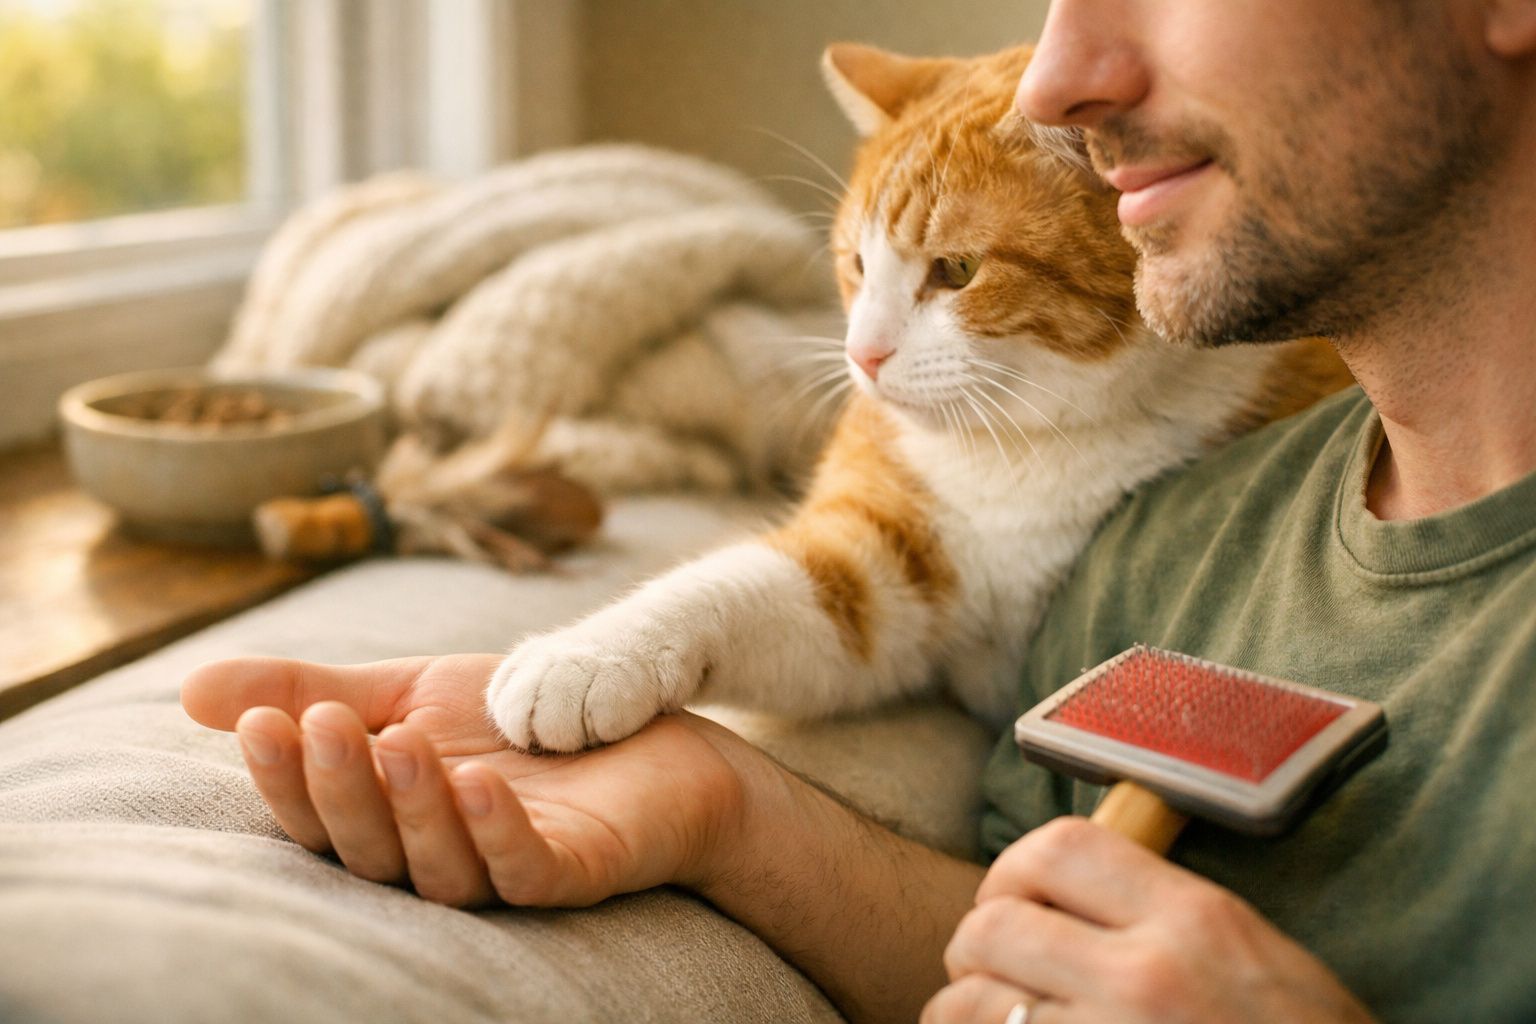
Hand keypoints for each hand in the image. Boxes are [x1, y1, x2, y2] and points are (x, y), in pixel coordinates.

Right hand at [180, 654, 751, 907]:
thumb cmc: (522, 721)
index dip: (286, 776)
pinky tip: (478, 782)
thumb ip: (317, 691)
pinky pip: (523, 867)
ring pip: (438, 867)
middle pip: (368, 851)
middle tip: (325, 724)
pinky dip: (496, 832)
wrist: (651, 730)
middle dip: (341, 789)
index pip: (319, 815)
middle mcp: (436, 857)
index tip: (259, 719)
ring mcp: (504, 872)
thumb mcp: (414, 692)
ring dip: (410, 807)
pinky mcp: (571, 873)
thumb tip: (192, 690)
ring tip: (397, 740)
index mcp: (389, 818)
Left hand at [924, 817, 1375, 1023]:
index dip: (1013, 867)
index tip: (1011, 895)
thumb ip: (1163, 913)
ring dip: (962, 1009)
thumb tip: (1070, 891)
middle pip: (994, 924)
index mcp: (1193, 919)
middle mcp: (1144, 976)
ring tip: (981, 1017)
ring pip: (975, 1003)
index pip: (1059, 848)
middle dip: (974, 945)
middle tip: (987, 967)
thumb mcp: (1255, 954)